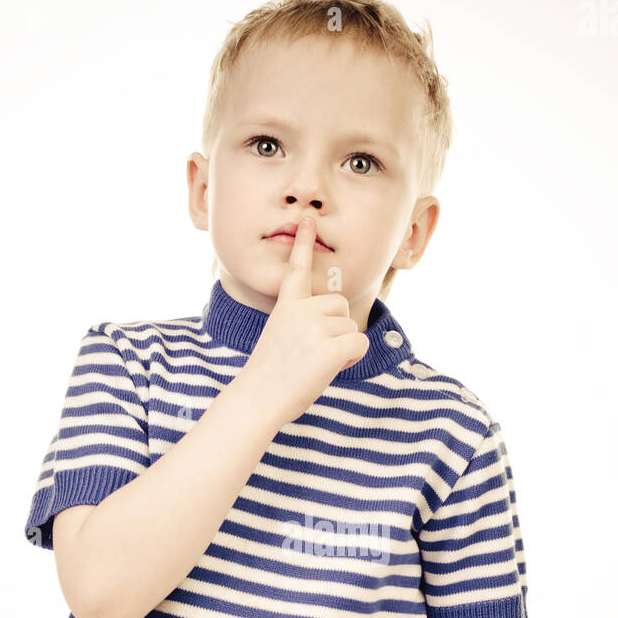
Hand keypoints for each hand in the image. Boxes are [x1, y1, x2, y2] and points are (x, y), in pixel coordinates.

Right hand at [242, 208, 368, 424]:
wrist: (259, 398)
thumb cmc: (269, 376)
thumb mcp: (281, 338)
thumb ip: (303, 324)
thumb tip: (336, 330)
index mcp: (285, 307)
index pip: (297, 269)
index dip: (304, 243)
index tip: (308, 219)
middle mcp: (301, 311)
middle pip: (341, 304)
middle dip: (337, 326)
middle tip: (315, 351)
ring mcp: (315, 328)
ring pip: (350, 326)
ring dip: (343, 346)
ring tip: (316, 364)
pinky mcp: (330, 348)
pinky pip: (359, 344)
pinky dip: (352, 358)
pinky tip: (331, 369)